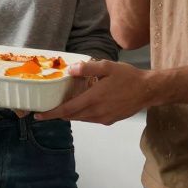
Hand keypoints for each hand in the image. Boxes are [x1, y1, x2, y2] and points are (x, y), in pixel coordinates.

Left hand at [34, 60, 154, 125]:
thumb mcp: (108, 67)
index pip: (67, 110)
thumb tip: (71, 69)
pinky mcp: (110, 120)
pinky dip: (83, 114)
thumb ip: (88, 68)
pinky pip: (91, 119)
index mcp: (94, 98)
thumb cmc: (128, 77)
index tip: (38, 116)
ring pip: (81, 119)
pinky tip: (84, 106)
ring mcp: (104, 118)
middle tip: (47, 110)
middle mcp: (97, 112)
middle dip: (58, 114)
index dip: (51, 114)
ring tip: (63, 107)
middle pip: (72, 116)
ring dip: (71, 114)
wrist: (148, 90)